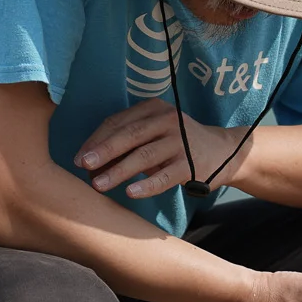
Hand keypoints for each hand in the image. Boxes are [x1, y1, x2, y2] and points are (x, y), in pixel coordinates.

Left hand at [75, 100, 236, 197]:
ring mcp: (181, 141)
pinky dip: (147, 185)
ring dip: (119, 171)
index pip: (118, 122)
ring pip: (144, 156)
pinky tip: (131, 192)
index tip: (79, 158)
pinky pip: (165, 176)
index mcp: (154, 108)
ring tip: (99, 185)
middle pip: (129, 135)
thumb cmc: (177, 143)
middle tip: (84, 166)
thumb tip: (90, 162)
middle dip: (104, 151)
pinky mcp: (192, 163)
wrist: (222, 151)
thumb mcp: (154, 134)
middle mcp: (168, 120)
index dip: (96, 140)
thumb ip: (127, 142)